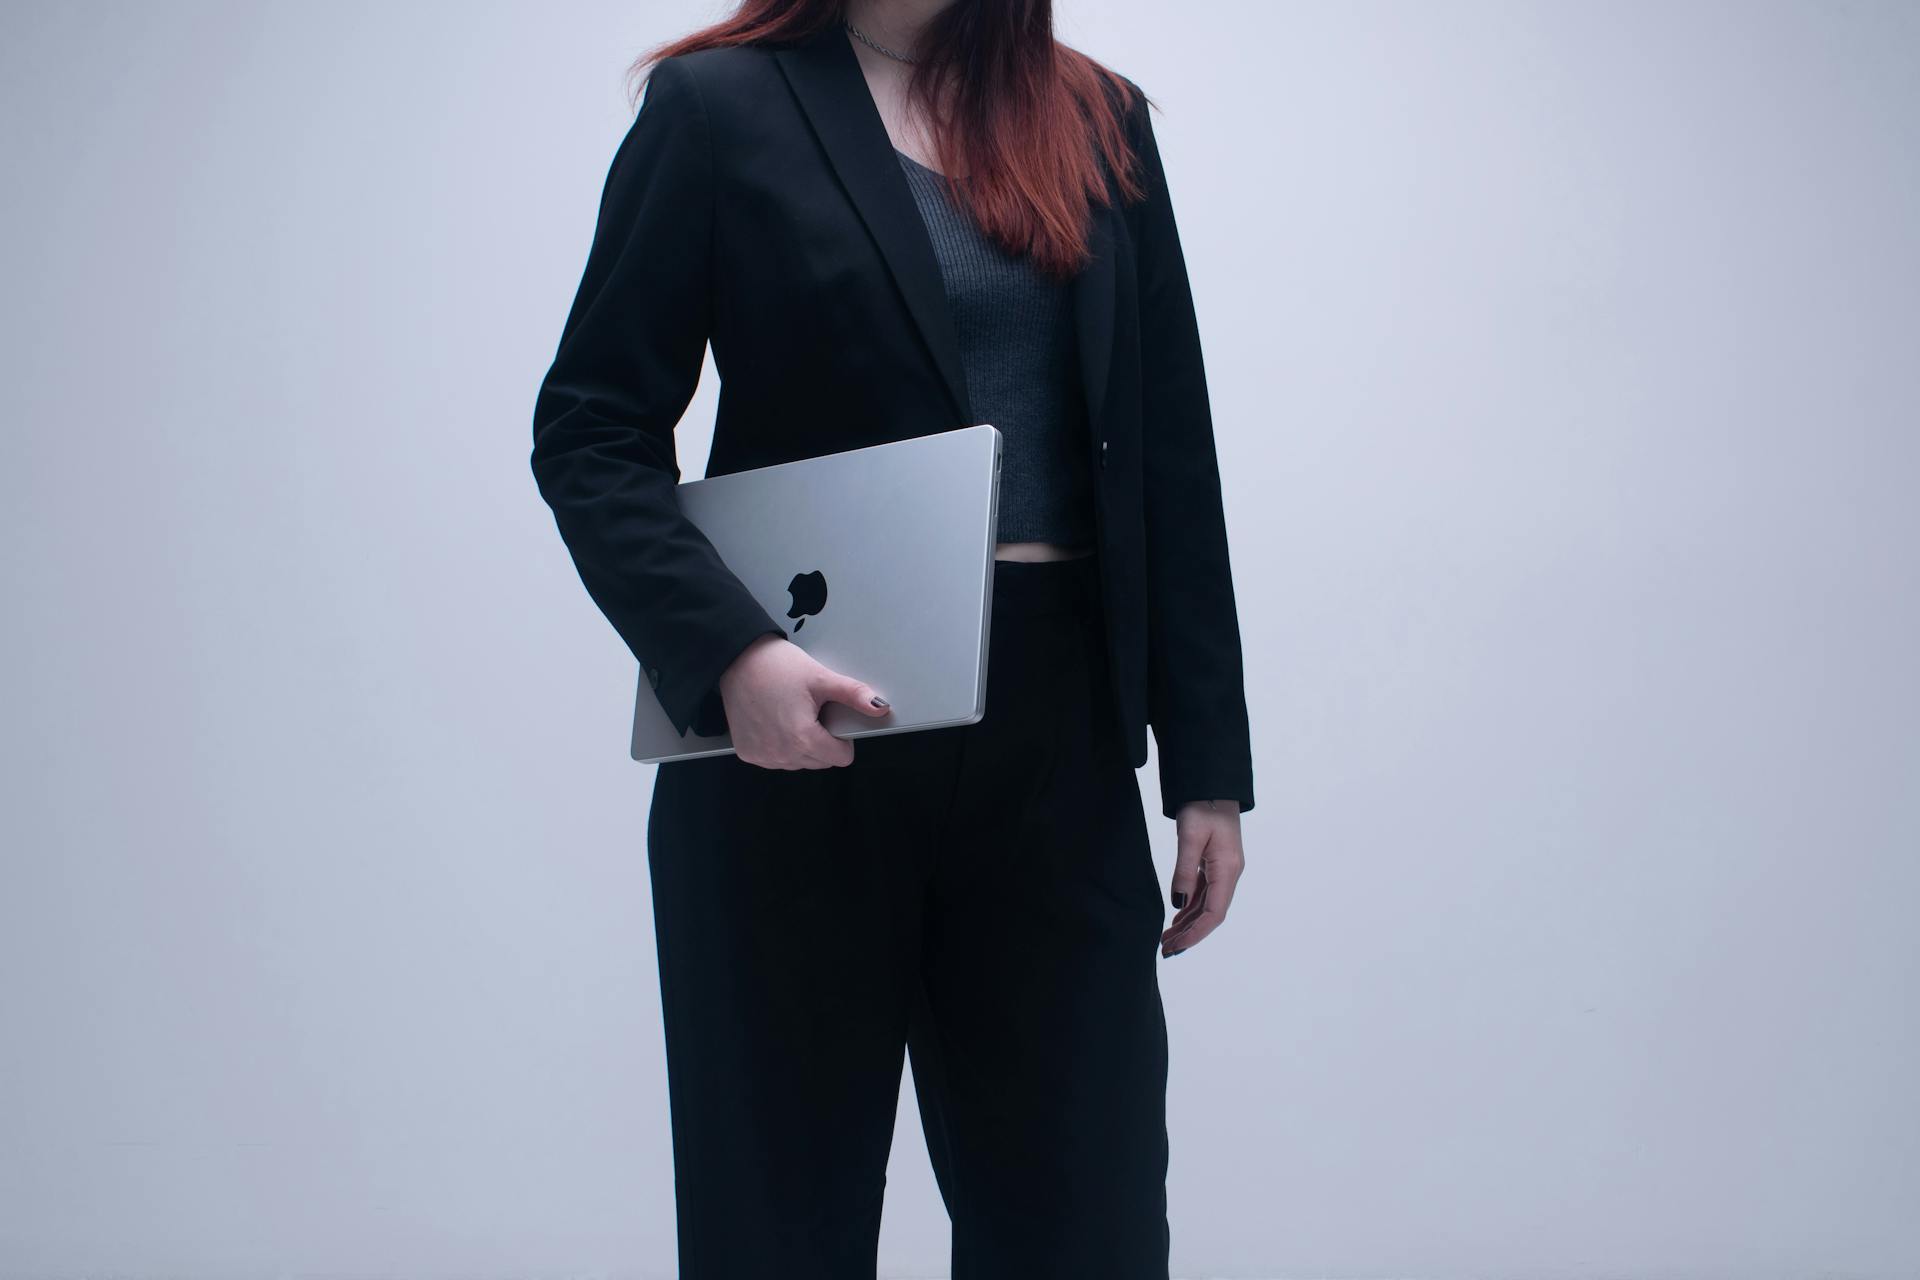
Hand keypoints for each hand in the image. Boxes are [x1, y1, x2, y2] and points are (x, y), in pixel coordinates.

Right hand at [716, 633, 891, 768]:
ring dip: (801, 744)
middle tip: (809, 711)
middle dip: (822, 740)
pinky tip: (774, 720)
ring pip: (799, 762)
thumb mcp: (821, 678)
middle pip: (821, 762)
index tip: (830, 717)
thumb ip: (853, 695)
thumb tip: (880, 707)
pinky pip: (776, 759)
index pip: (841, 758)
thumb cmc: (775, 666)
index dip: (842, 738)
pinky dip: (780, 744)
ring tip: (790, 713)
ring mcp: (762, 756)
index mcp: (802, 738)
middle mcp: (781, 754)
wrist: (737, 658)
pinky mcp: (748, 753)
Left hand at [1162, 799, 1244, 957]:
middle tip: (1166, 950)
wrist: (1212, 783)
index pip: (1214, 912)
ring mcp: (1224, 869)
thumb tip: (1178, 904)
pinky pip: (1204, 893)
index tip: (1176, 946)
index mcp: (1228, 868)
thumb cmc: (1203, 805)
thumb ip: (1184, 871)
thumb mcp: (1189, 836)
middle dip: (1190, 934)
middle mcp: (1230, 873)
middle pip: (1211, 914)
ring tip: (1167, 939)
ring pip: (1207, 905)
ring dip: (1189, 924)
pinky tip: (1177, 918)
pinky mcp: (1216, 863)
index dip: (1196, 933)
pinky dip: (1190, 908)